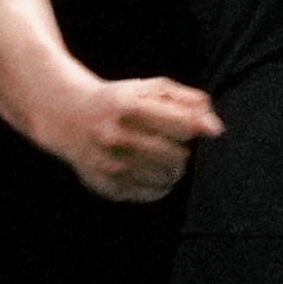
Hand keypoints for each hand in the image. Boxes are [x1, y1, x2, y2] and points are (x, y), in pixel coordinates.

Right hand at [55, 75, 223, 202]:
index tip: (189, 126)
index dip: (193, 128)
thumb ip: (187, 102)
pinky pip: (150, 194)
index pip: (183, 126)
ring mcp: (108, 164)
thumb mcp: (150, 89)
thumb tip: (216, 129)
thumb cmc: (119, 100)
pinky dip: (158, 185)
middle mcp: (115, 137)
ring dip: (172, 170)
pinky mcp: (105, 185)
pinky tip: (149, 172)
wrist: (67, 116)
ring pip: (166, 178)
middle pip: (177, 156)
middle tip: (170, 144)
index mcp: (128, 107)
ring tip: (160, 158)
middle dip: (181, 151)